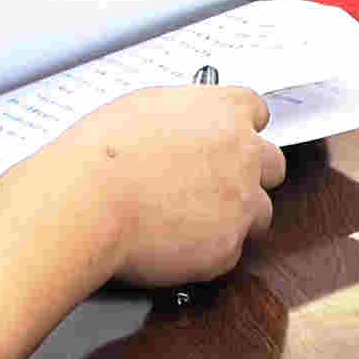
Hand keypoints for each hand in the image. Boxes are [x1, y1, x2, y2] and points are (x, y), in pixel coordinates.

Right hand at [52, 82, 287, 288]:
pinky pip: (228, 251)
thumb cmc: (101, 154)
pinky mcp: (226, 248)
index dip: (239, 129)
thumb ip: (182, 116)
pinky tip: (173, 244)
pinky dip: (206, 251)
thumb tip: (184, 126)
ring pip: (260, 213)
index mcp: (224, 111)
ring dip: (234, 216)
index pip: (257, 112)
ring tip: (191, 221)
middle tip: (214, 186)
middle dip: (249, 175)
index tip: (226, 140)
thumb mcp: (144, 107)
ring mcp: (241, 203)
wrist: (86, 202)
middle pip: (272, 165)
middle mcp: (244, 154)